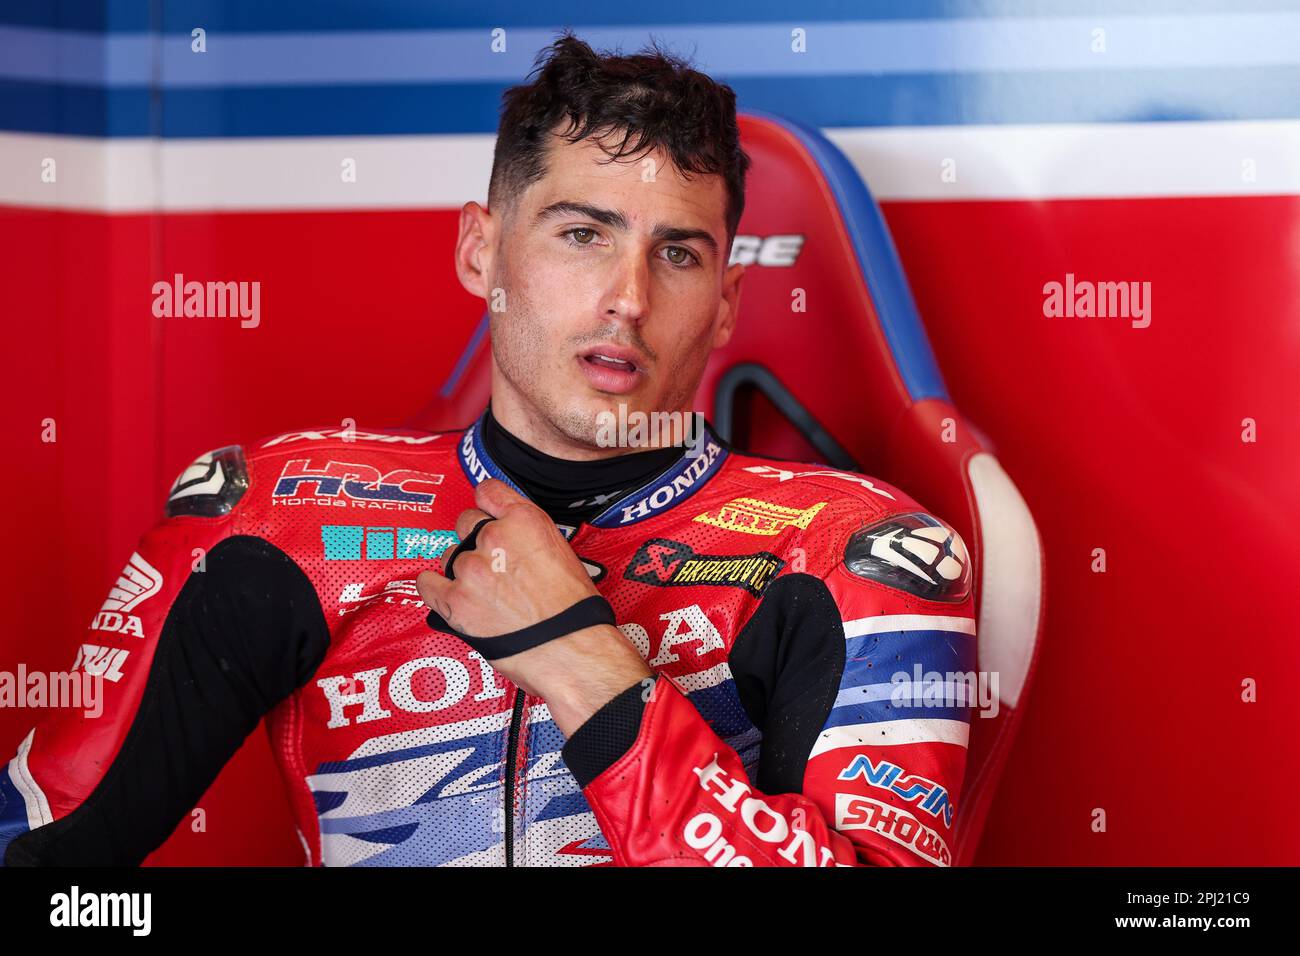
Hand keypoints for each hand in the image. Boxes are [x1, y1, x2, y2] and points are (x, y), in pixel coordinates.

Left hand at [416, 479, 651, 732]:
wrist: (571, 651)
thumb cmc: (576, 611)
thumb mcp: (561, 553)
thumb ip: (529, 538)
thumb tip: (515, 542)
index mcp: (525, 520)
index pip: (488, 490)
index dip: (486, 504)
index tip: (485, 512)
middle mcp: (494, 537)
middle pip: (466, 522)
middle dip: (475, 541)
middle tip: (490, 565)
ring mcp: (470, 568)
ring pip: (449, 556)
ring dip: (459, 570)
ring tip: (481, 593)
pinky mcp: (453, 600)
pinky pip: (427, 584)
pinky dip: (436, 590)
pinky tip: (451, 598)